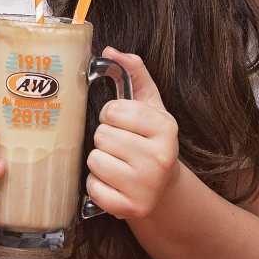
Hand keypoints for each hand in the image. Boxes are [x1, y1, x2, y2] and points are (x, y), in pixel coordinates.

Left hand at [85, 49, 179, 222]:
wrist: (163, 189)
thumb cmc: (150, 141)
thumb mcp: (150, 106)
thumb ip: (134, 73)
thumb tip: (112, 50)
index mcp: (166, 129)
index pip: (115, 110)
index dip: (112, 114)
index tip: (122, 122)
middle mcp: (159, 159)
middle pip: (101, 135)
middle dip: (105, 138)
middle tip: (120, 145)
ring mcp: (145, 186)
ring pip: (94, 160)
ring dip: (99, 161)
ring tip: (117, 163)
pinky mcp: (129, 208)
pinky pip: (92, 187)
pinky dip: (97, 184)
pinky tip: (113, 182)